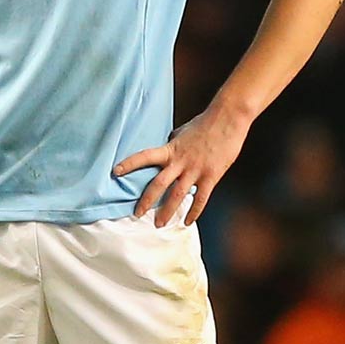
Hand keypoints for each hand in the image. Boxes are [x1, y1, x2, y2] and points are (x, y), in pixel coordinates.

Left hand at [114, 102, 249, 226]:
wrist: (228, 119)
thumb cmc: (206, 123)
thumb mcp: (183, 132)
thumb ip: (173, 143)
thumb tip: (167, 148)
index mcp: (171, 149)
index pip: (145, 156)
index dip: (130, 164)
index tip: (116, 171)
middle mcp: (181, 161)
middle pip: (159, 184)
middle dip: (146, 201)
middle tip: (137, 214)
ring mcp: (196, 170)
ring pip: (177, 195)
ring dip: (167, 211)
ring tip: (159, 224)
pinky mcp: (211, 176)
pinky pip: (201, 198)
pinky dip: (194, 212)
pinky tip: (187, 221)